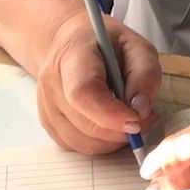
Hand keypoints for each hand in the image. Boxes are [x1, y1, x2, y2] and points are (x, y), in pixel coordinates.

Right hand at [36, 15, 161, 155]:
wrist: (72, 44)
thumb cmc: (107, 45)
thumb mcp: (136, 46)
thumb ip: (144, 73)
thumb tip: (140, 110)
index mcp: (72, 54)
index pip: (83, 93)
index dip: (111, 114)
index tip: (137, 119)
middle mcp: (52, 81)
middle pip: (84, 123)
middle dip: (120, 130)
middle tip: (144, 119)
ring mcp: (45, 105)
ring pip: (82, 141)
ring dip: (112, 140)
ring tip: (128, 119)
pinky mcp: (48, 123)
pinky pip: (77, 146)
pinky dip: (100, 143)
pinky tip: (110, 124)